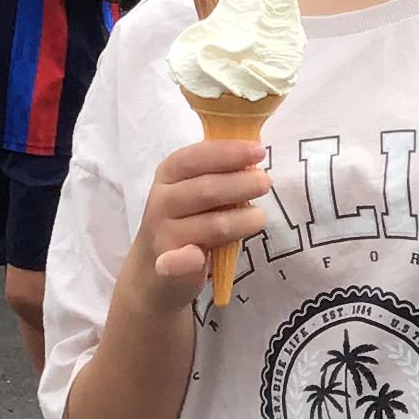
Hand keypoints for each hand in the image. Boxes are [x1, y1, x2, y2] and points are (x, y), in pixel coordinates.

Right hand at [129, 137, 273, 303]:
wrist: (154, 268)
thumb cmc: (186, 220)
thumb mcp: (194, 189)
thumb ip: (219, 173)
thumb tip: (256, 154)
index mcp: (169, 174)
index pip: (195, 157)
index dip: (228, 152)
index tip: (259, 150)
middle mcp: (162, 200)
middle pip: (204, 189)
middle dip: (240, 184)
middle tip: (265, 183)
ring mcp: (164, 233)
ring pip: (210, 225)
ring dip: (240, 220)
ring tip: (259, 217)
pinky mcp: (167, 266)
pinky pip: (181, 261)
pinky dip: (189, 259)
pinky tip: (200, 257)